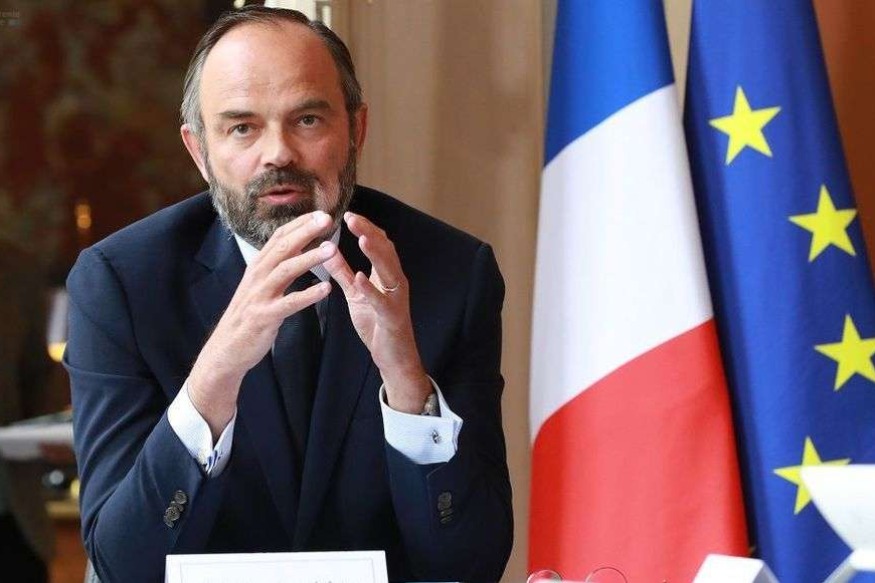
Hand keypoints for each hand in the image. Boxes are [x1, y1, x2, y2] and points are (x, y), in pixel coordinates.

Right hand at [188, 211, 336, 437]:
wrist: (225, 350)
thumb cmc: (248, 316)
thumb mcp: (259, 286)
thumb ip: (274, 267)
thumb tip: (293, 247)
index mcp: (258, 267)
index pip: (279, 237)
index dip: (299, 223)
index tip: (320, 213)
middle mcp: (257, 276)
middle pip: (283, 247)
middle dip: (305, 231)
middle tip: (328, 219)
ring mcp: (259, 296)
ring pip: (285, 270)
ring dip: (309, 258)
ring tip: (332, 249)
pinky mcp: (264, 317)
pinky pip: (289, 304)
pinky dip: (308, 295)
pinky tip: (327, 289)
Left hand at [323, 212, 431, 412]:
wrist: (393, 357)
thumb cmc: (376, 324)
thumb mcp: (357, 294)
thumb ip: (344, 273)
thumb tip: (328, 251)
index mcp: (387, 275)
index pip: (380, 244)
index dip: (366, 228)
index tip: (349, 214)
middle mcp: (395, 282)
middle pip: (386, 251)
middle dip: (369, 233)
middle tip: (352, 217)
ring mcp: (396, 299)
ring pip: (389, 271)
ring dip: (375, 254)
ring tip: (361, 238)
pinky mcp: (392, 317)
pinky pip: (382, 301)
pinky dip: (372, 288)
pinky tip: (361, 277)